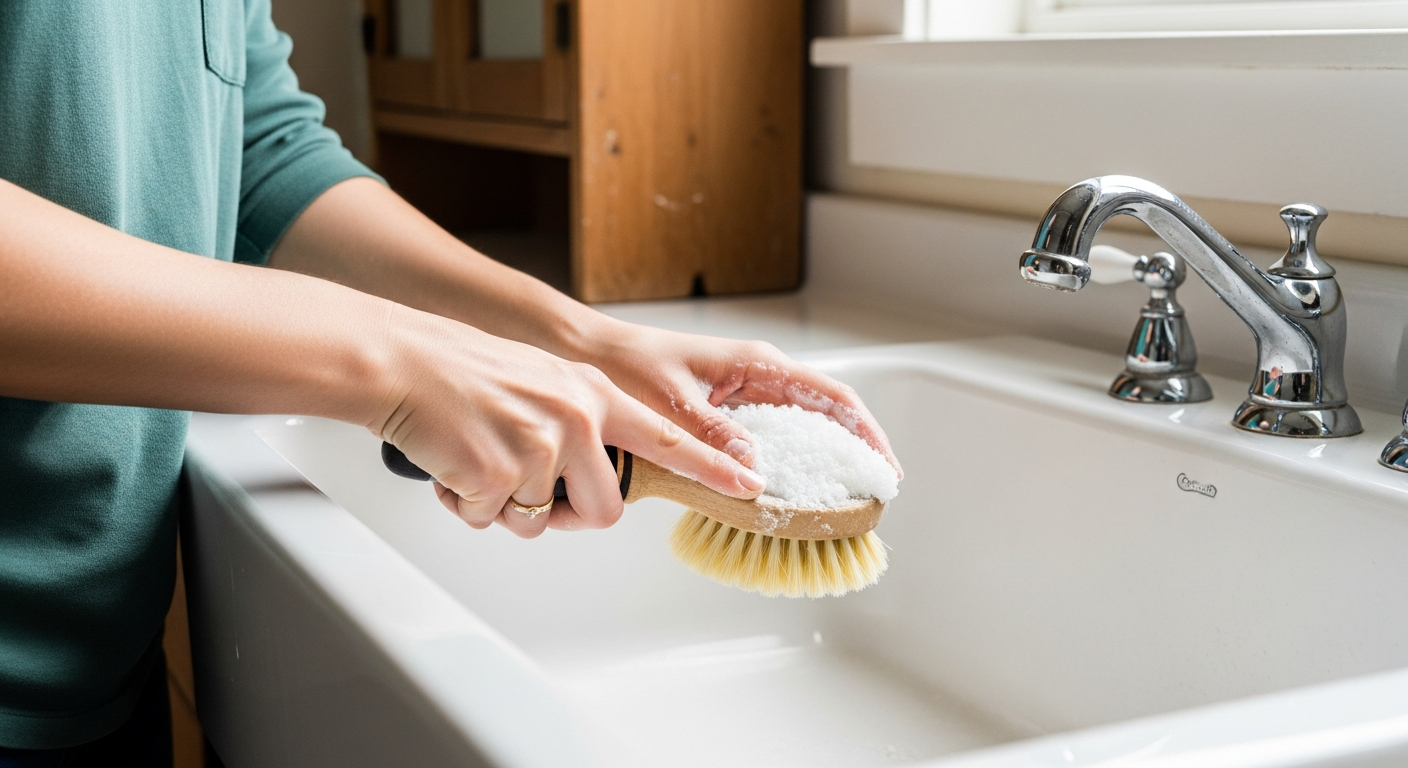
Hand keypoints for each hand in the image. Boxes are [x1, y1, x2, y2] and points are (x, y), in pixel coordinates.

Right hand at [372, 306, 765, 538]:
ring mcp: (542, 445)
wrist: (402, 361)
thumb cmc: (462, 371)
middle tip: (528, 496)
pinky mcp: (501, 472)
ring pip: (539, 522)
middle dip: (566, 518)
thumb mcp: (542, 380)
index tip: (749, 483)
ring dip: (504, 508)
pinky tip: (452, 463)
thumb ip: (578, 420)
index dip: (710, 467)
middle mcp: (577, 418)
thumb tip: (586, 474)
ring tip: (477, 461)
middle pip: (603, 511)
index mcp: (592, 394)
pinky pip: (491, 520)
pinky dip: (465, 504)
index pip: (667, 438)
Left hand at [576, 320, 901, 477]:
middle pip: (827, 412)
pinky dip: (792, 461)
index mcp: (757, 364)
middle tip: (876, 490)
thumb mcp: (672, 404)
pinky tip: (795, 489)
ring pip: (803, 426)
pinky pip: (774, 436)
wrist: (593, 355)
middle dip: (855, 448)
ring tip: (848, 495)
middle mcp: (760, 376)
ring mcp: (747, 393)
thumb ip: (713, 435)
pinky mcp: (730, 412)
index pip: (830, 396)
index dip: (865, 431)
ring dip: (826, 457)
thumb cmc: (628, 366)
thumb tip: (754, 470)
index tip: (884, 465)